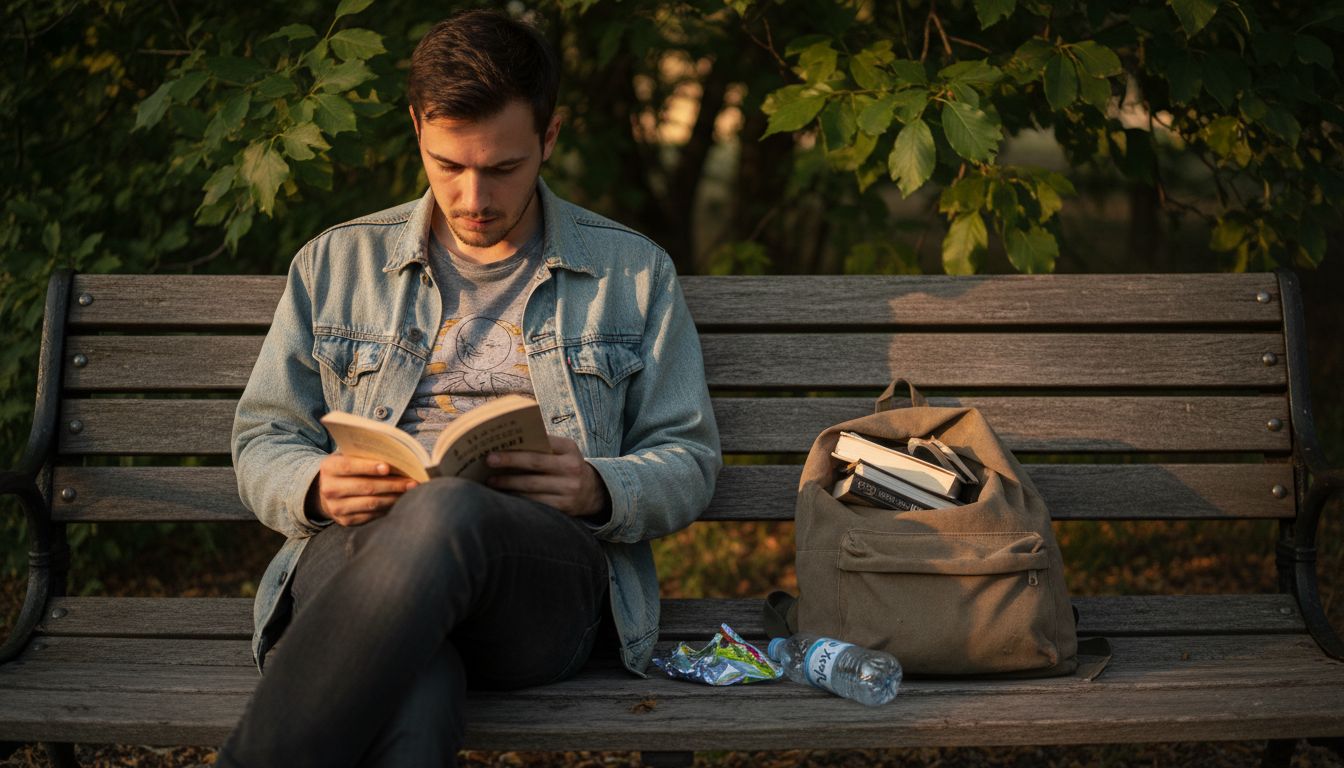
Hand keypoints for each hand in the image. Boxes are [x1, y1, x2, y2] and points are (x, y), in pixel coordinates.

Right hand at [308, 453, 418, 526]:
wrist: (329, 491)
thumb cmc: (347, 469)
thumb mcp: (349, 458)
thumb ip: (365, 456)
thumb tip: (396, 458)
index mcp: (329, 468)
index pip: (349, 466)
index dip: (368, 467)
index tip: (388, 467)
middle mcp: (329, 489)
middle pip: (365, 487)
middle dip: (392, 484)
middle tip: (412, 482)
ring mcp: (337, 507)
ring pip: (371, 503)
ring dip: (394, 497)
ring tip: (411, 492)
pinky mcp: (346, 520)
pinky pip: (371, 515)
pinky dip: (388, 508)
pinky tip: (400, 501)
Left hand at [485, 435, 609, 517]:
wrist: (593, 493)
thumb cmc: (567, 467)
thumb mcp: (563, 452)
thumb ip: (544, 446)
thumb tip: (509, 443)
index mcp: (570, 449)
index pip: (544, 442)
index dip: (521, 444)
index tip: (498, 444)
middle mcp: (572, 468)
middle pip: (535, 463)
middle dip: (510, 461)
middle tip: (489, 460)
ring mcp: (570, 489)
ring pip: (532, 486)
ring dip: (508, 483)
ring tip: (491, 481)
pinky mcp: (565, 507)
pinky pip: (536, 502)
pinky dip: (518, 498)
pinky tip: (505, 496)